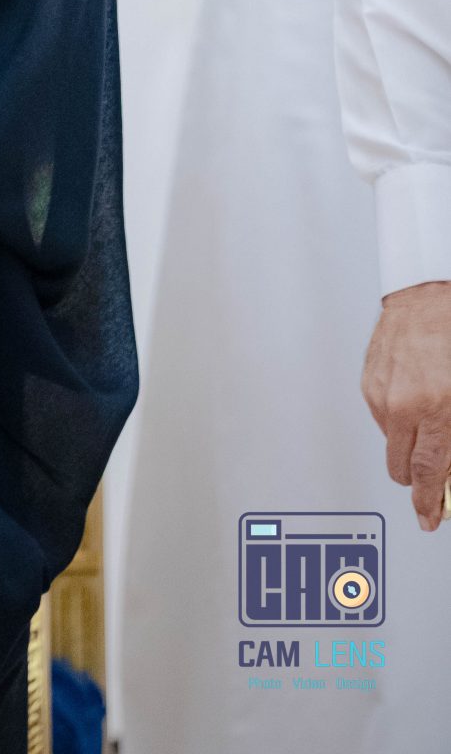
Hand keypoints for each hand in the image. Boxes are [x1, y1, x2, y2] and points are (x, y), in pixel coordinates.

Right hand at [361, 281, 450, 529]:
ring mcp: (382, 390)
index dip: (429, 503)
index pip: (429, 474)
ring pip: (391, 442)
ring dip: (408, 443)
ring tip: (429, 421)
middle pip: (402, 466)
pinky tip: (414, 400)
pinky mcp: (368, 379)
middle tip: (434, 479)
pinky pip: (381, 415)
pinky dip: (397, 417)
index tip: (429, 518)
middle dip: (419, 478)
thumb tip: (449, 475)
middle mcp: (404, 402)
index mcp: (437, 407)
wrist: (431, 292)